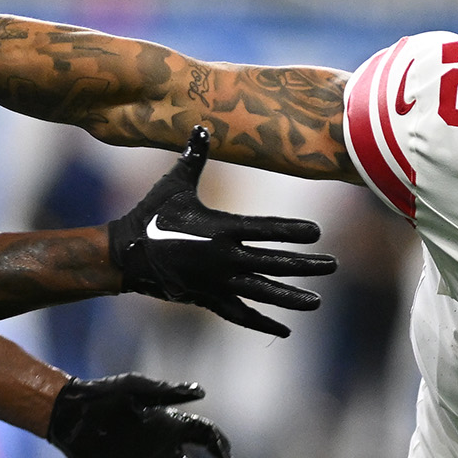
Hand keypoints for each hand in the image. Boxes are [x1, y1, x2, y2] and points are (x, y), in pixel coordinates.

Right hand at [108, 126, 336, 336]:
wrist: (125, 255)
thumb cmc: (152, 215)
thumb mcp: (174, 184)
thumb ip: (193, 157)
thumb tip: (202, 126)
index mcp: (220, 228)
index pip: (266, 229)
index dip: (293, 231)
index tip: (317, 232)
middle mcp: (223, 258)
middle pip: (272, 263)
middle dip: (305, 265)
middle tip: (332, 266)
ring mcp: (217, 282)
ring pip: (261, 292)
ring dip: (290, 298)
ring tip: (316, 302)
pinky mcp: (208, 299)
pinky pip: (240, 313)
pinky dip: (261, 323)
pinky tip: (283, 331)